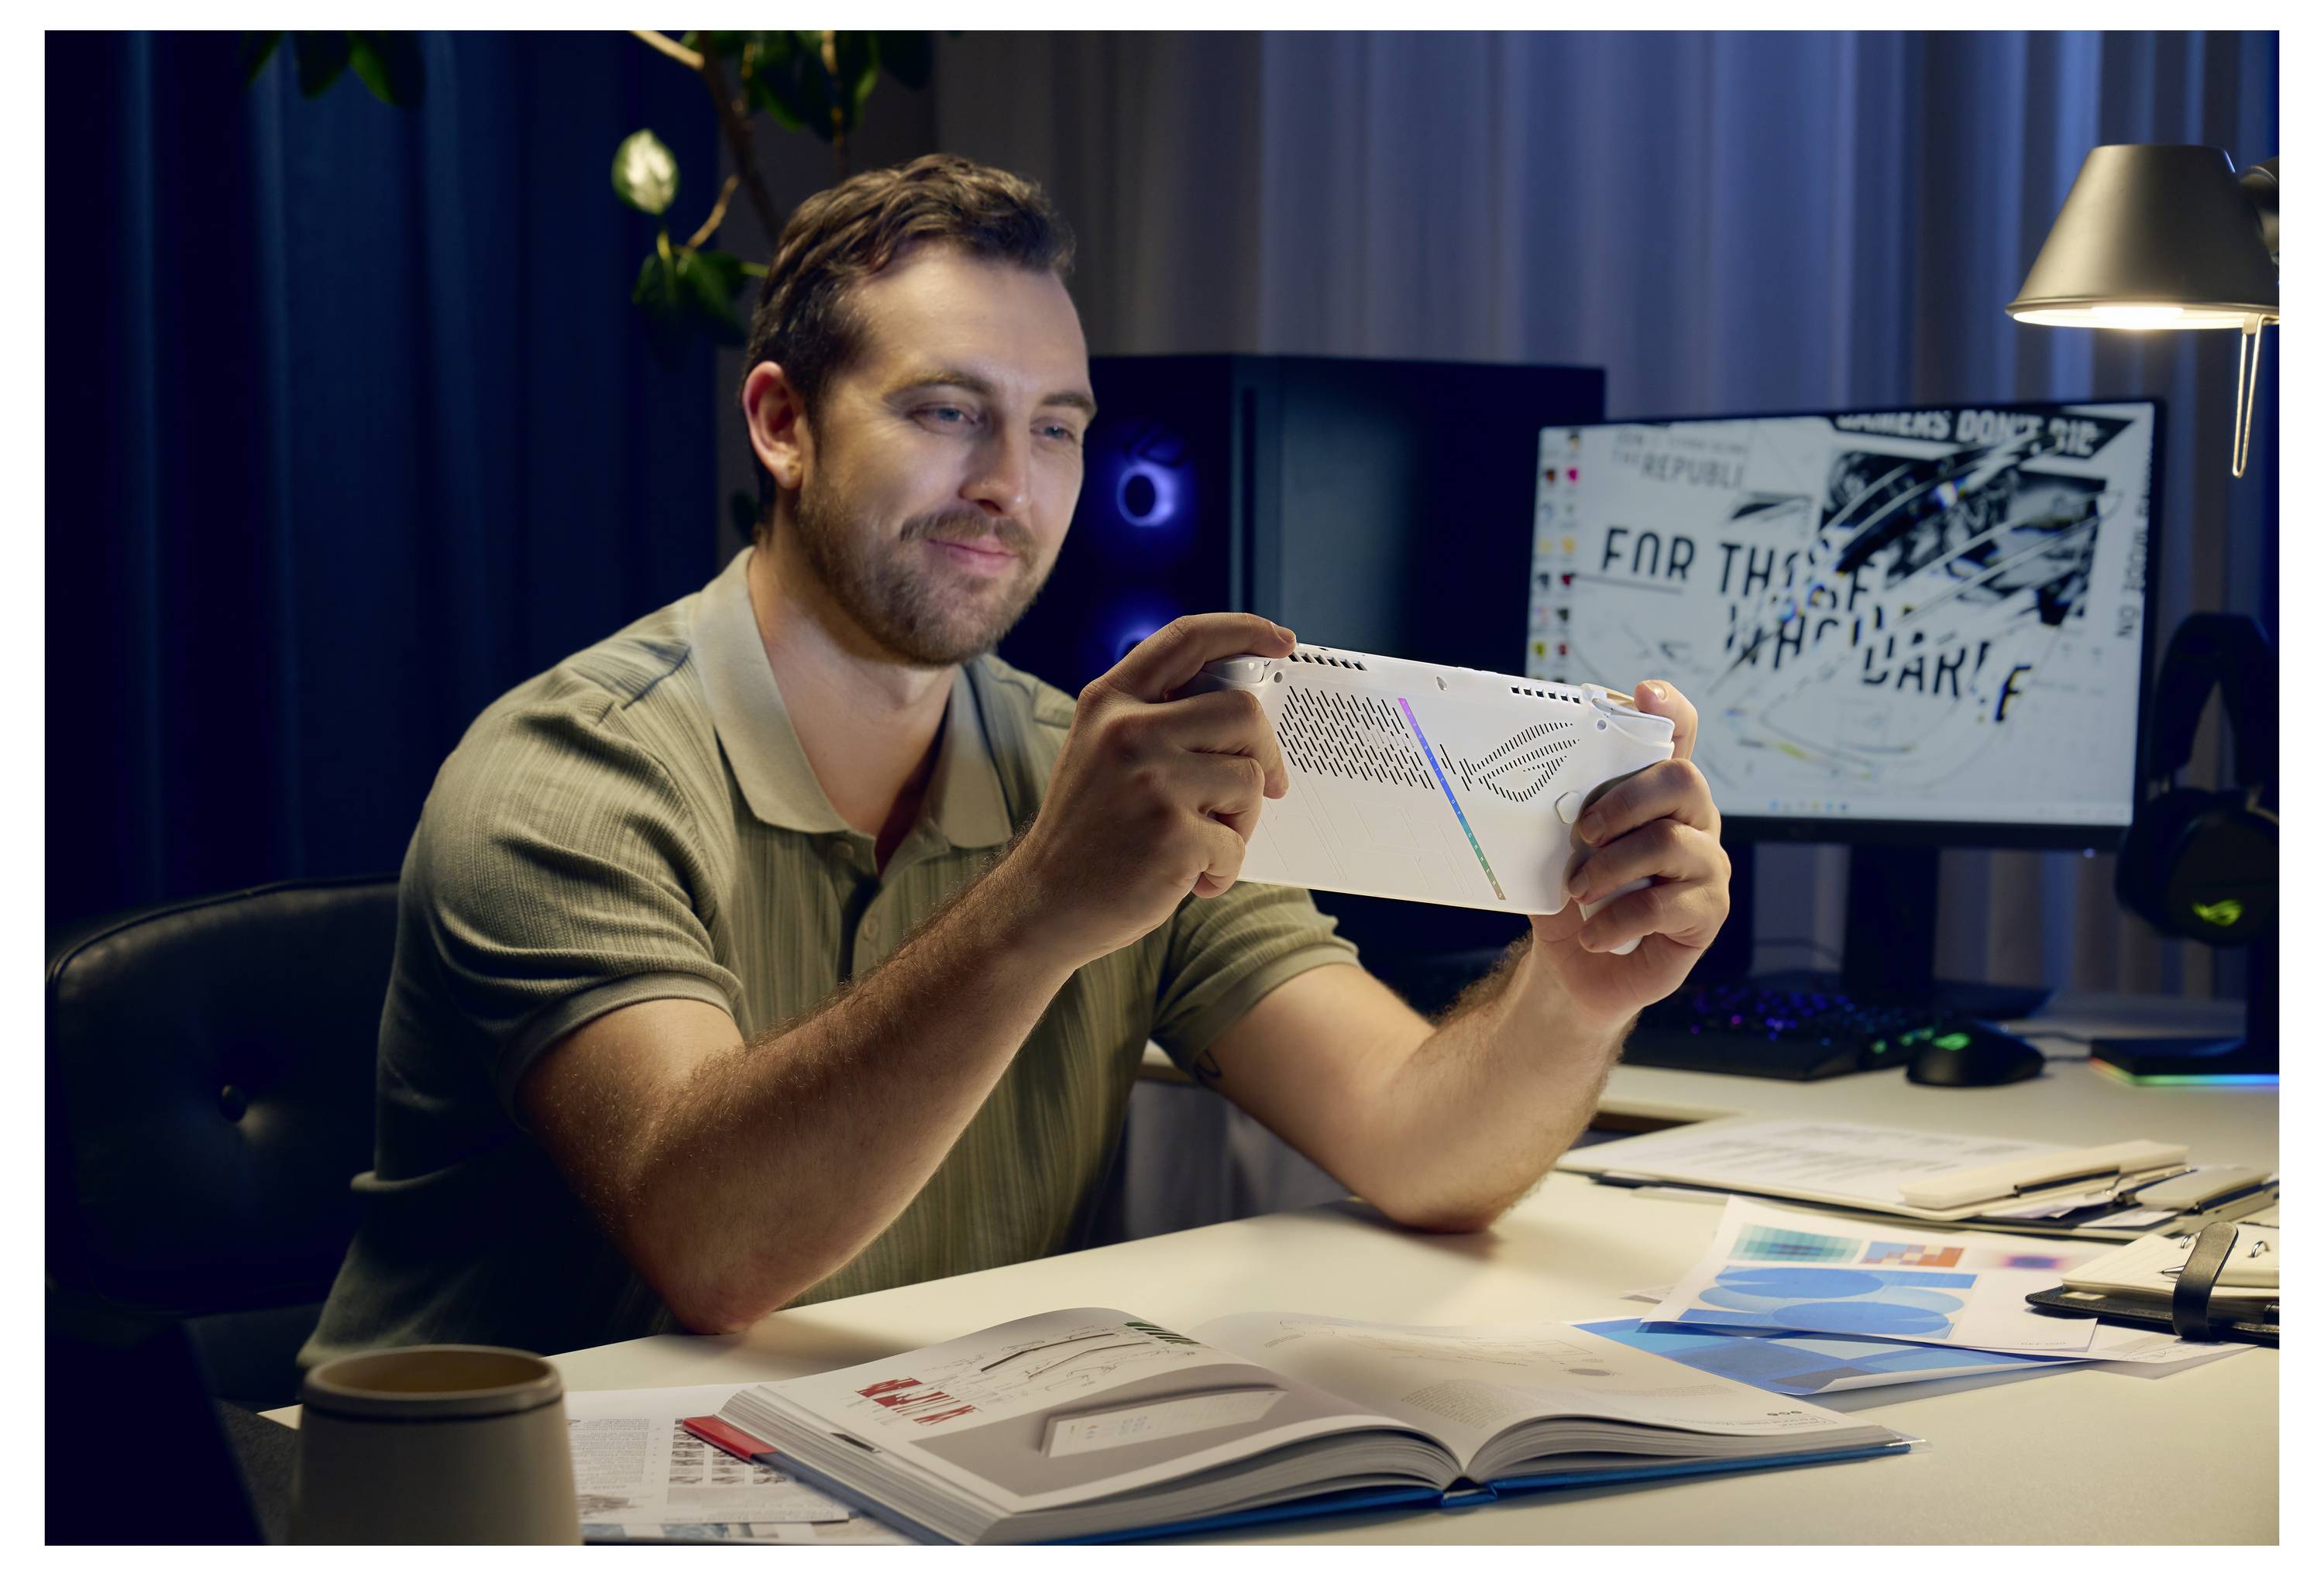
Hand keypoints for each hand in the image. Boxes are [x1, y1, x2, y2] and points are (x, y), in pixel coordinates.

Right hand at [1002, 613, 1294, 967]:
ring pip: (1249, 780)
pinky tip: (1190, 879)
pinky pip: (1236, 843)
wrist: (1043, 903)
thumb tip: (1245, 710)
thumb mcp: (1101, 751)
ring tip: (1205, 844)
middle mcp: (1128, 731)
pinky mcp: (1173, 836)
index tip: (1283, 641)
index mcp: (1110, 702)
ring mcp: (1152, 782)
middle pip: (1242, 712)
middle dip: (1267, 753)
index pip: (1187, 639)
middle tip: (1267, 787)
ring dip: (1243, 820)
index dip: (1243, 630)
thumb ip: (1158, 720)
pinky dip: (1223, 868)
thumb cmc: (1088, 829)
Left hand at [1527, 679, 1729, 1027]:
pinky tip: (1592, 933)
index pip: (1679, 736)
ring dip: (1611, 866)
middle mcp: (1693, 822)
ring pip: (1670, 842)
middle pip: (1683, 780)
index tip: (1644, 693)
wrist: (1579, 972)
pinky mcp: (1707, 914)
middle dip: (1624, 800)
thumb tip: (1513, 786)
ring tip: (1577, 891)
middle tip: (1583, 831)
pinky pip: (1666, 904)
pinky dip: (1617, 918)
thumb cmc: (1574, 902)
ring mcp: (1706, 867)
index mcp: (1658, 795)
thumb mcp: (1554, 852)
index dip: (1670, 710)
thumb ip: (1554, 817)